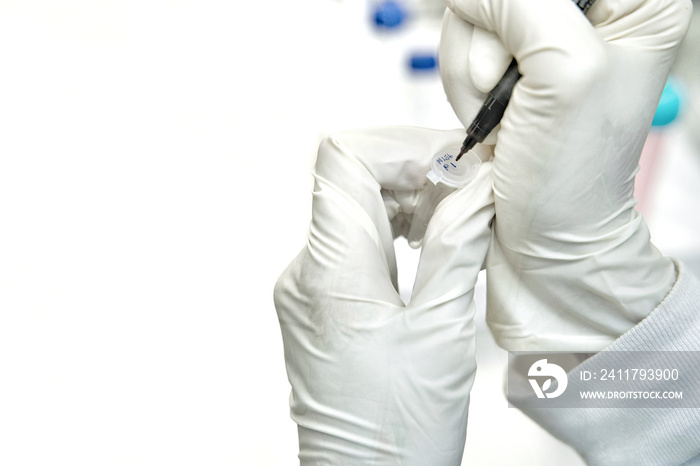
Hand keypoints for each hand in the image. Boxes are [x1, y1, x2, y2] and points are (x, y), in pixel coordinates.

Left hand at [274, 127, 492, 463]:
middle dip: (414, 171)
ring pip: (354, 207)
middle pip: (350, 179)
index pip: (342, 159)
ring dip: (408, 199)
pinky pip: (355, 242)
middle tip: (470, 191)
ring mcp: (309, 286)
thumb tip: (478, 184)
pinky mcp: (321, 301)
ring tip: (458, 221)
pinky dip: (395, 230)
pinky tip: (432, 247)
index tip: (454, 163)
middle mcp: (307, 271)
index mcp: (331, 272)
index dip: (401, 147)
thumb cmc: (398, 429)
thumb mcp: (441, 331)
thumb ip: (457, 246)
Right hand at [439, 0, 692, 350]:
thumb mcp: (564, 73)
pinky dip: (460, 80)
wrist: (540, 233)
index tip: (518, 48)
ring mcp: (544, 33)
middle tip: (509, 91)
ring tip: (502, 114)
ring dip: (471, 67)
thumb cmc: (571, 171)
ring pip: (475, 7)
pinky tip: (486, 115)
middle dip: (492, 40)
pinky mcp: (507, 56)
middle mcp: (592, 10)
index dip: (522, 5)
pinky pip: (460, 38)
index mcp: (638, 0)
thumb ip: (519, 5)